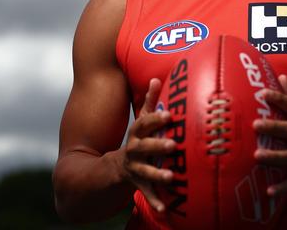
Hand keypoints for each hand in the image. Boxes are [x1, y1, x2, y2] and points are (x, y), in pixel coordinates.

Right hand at [120, 78, 174, 211]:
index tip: (170, 115)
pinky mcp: (137, 185)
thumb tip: (155, 77)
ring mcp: (135, 168)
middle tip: (173, 145)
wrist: (113, 168)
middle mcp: (133, 150)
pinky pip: (147, 194)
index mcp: (137, 134)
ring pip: (146, 172)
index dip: (156, 119)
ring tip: (172, 177)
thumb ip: (149, 101)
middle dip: (158, 146)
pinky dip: (156, 201)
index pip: (144, 124)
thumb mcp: (141, 121)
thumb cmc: (137, 140)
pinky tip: (165, 209)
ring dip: (158, 174)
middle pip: (144, 147)